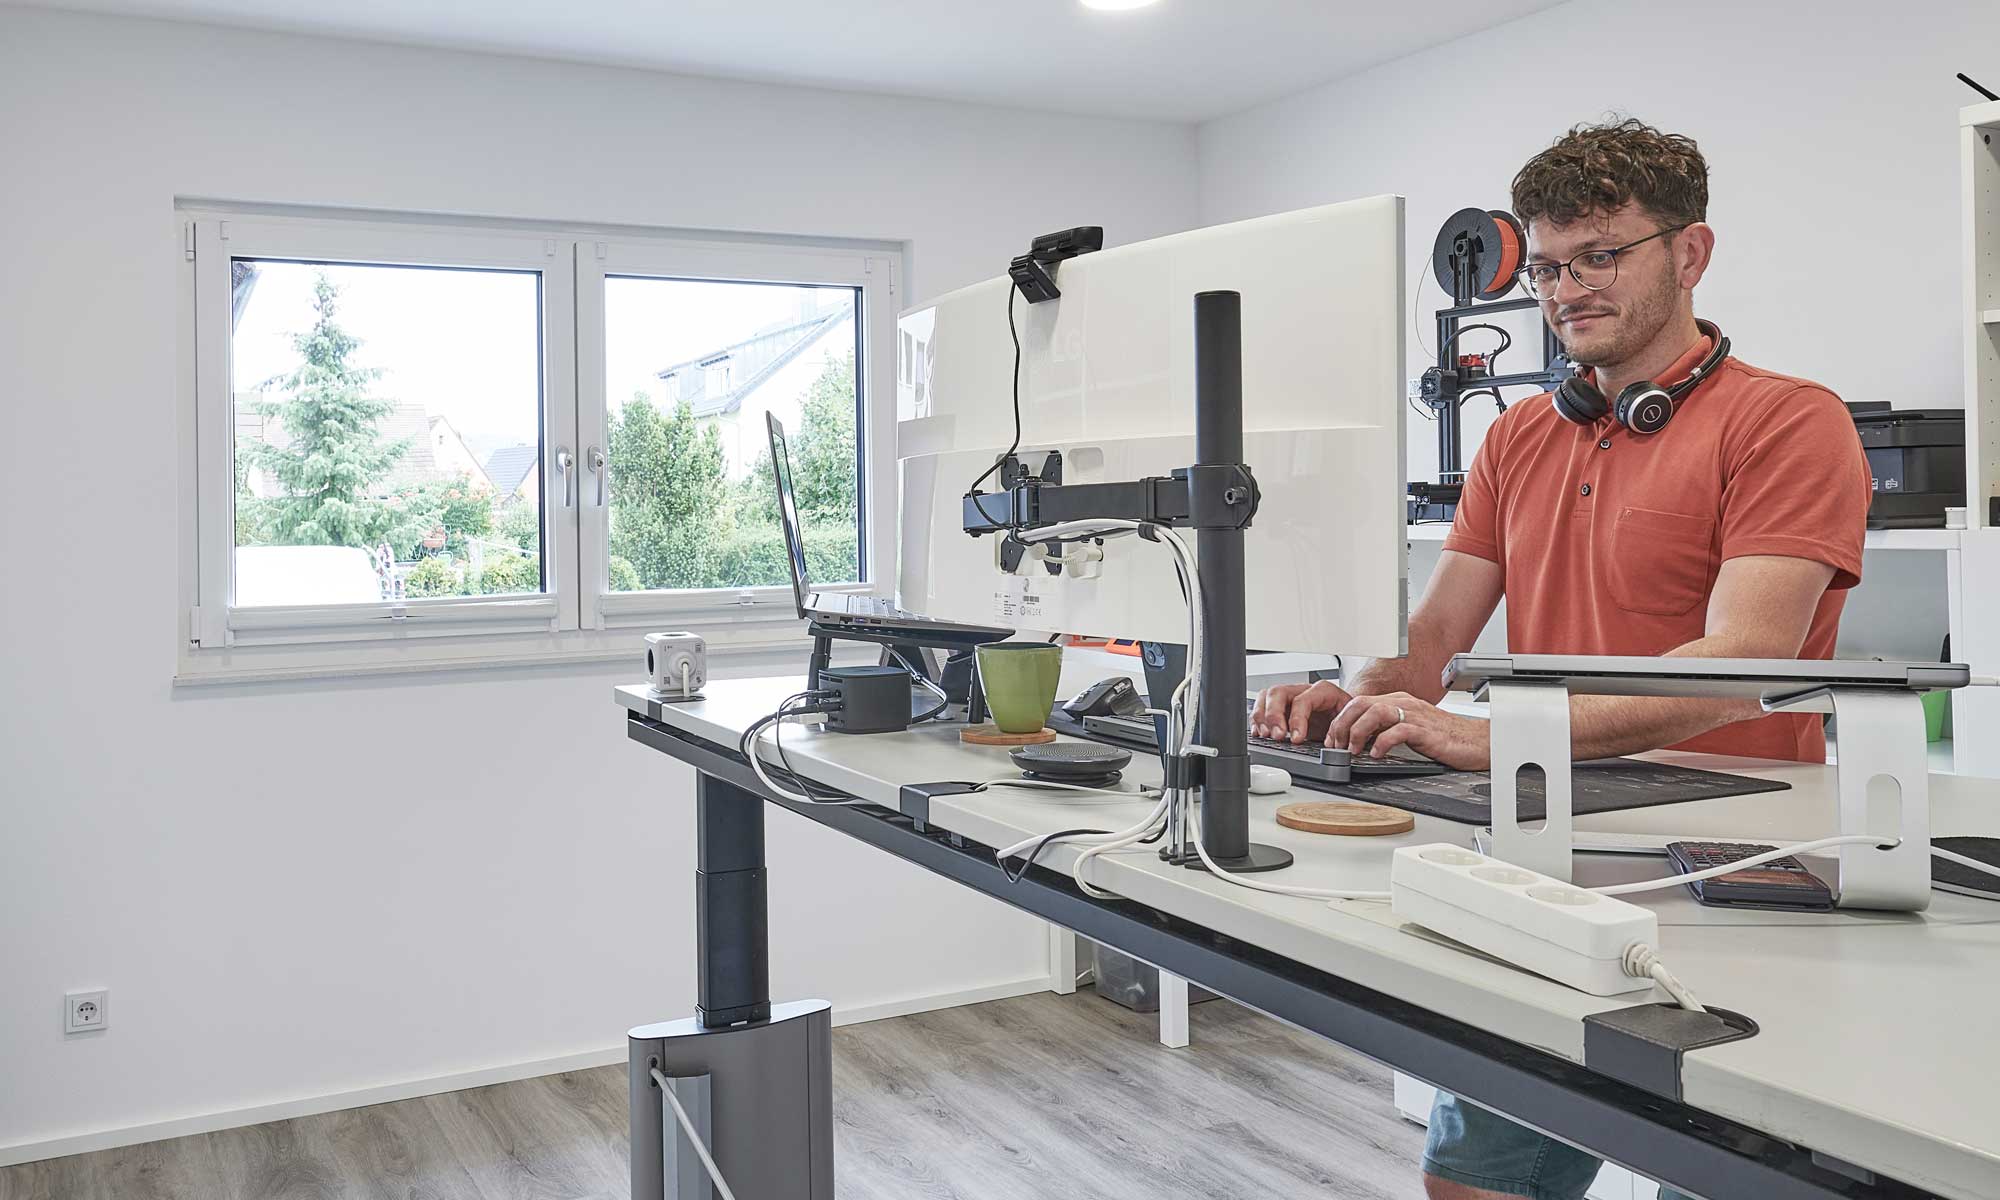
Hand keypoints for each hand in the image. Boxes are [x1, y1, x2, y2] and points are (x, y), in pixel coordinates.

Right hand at [1252, 680, 1353, 743]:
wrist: (1347, 714)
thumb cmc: (1347, 717)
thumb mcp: (1348, 722)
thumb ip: (1337, 730)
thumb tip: (1328, 744)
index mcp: (1323, 691)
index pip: (1302, 700)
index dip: (1297, 720)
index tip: (1297, 739)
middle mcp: (1303, 690)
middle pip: (1278, 692)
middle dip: (1274, 716)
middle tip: (1277, 736)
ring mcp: (1290, 696)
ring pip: (1266, 696)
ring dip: (1261, 717)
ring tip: (1265, 735)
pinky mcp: (1281, 706)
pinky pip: (1261, 705)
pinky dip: (1257, 719)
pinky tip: (1260, 732)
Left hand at [1326, 691, 1489, 770]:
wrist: (1477, 741)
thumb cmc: (1445, 737)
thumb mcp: (1410, 728)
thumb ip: (1387, 728)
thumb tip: (1360, 740)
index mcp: (1398, 701)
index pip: (1358, 702)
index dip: (1340, 720)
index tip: (1332, 739)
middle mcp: (1404, 703)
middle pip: (1361, 703)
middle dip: (1341, 724)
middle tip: (1336, 745)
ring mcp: (1415, 715)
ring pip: (1375, 712)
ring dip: (1358, 732)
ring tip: (1353, 750)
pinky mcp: (1426, 730)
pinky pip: (1398, 731)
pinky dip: (1382, 743)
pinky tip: (1376, 754)